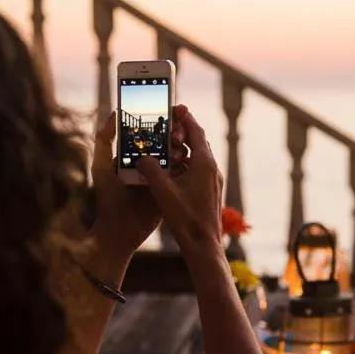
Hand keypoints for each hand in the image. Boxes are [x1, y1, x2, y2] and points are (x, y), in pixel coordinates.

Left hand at [88, 113, 186, 260]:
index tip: (173, 108)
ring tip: (177, 148)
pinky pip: (182, 175)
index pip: (150, 130)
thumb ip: (104, 139)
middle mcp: (149, 163)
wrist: (118, 231)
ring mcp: (161, 177)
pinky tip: (184, 162)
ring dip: (180, 148)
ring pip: (177, 155)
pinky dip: (185, 167)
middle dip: (176, 131)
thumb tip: (115, 113)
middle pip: (167, 140)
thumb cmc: (107, 199)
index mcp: (134, 154)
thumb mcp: (101, 166)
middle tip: (176, 132)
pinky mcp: (171, 190)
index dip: (163, 117)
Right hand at [138, 105, 224, 260]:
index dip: (184, 117)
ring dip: (183, 149)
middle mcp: (212, 169)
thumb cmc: (186, 219)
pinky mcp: (210, 192)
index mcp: (204, 163)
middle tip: (167, 127)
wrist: (204, 246)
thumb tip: (141, 157)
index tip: (175, 107)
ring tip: (167, 148)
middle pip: (198, 141)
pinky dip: (186, 164)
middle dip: (182, 131)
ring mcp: (213, 181)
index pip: (195, 130)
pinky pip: (198, 170)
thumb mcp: (162, 191)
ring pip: (198, 156)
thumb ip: (150, 169)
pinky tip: (173, 172)